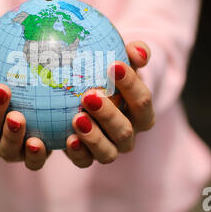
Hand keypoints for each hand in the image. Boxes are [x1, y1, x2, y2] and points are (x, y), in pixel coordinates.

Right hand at [0, 56, 49, 170]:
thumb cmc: (5, 88)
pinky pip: (32, 163)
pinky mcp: (30, 159)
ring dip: (11, 133)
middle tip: (2, 89)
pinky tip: (37, 142)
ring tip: (17, 117)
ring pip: (5, 149)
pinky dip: (34, 155)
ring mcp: (7, 153)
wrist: (34, 108)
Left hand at [64, 41, 154, 167]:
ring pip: (107, 153)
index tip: (114, 65)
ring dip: (93, 138)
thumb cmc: (109, 77)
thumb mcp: (123, 63)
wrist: (87, 98)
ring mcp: (108, 150)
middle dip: (108, 115)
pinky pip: (83, 161)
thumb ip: (134, 54)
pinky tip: (67, 139)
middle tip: (89, 95)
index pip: (142, 101)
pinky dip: (77, 153)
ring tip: (77, 119)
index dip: (131, 85)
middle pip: (124, 131)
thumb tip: (137, 50)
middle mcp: (128, 136)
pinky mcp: (86, 157)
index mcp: (141, 114)